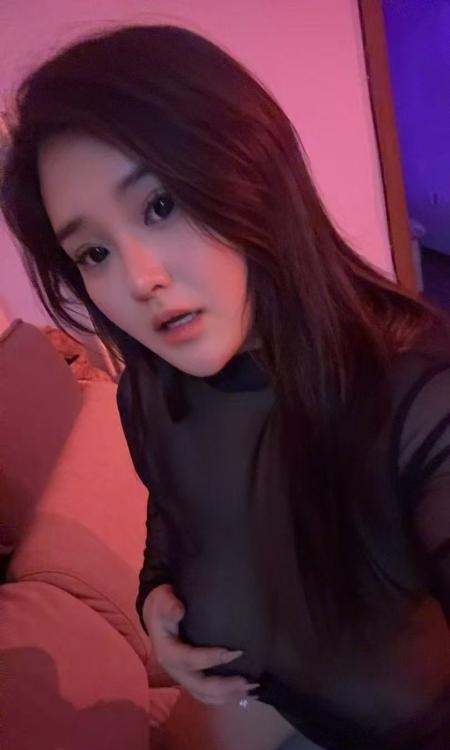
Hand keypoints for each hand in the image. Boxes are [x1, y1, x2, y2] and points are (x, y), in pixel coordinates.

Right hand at [143, 584, 258, 704]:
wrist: (156, 615)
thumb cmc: (162, 606)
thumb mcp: (162, 601)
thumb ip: (168, 605)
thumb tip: (178, 610)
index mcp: (168, 653)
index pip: (190, 660)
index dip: (212, 659)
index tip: (235, 652)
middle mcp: (175, 671)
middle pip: (200, 686)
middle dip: (225, 687)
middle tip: (248, 681)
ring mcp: (183, 677)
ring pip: (205, 695)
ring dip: (228, 696)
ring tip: (251, 690)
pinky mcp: (191, 679)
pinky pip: (207, 694)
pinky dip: (225, 697)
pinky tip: (242, 693)